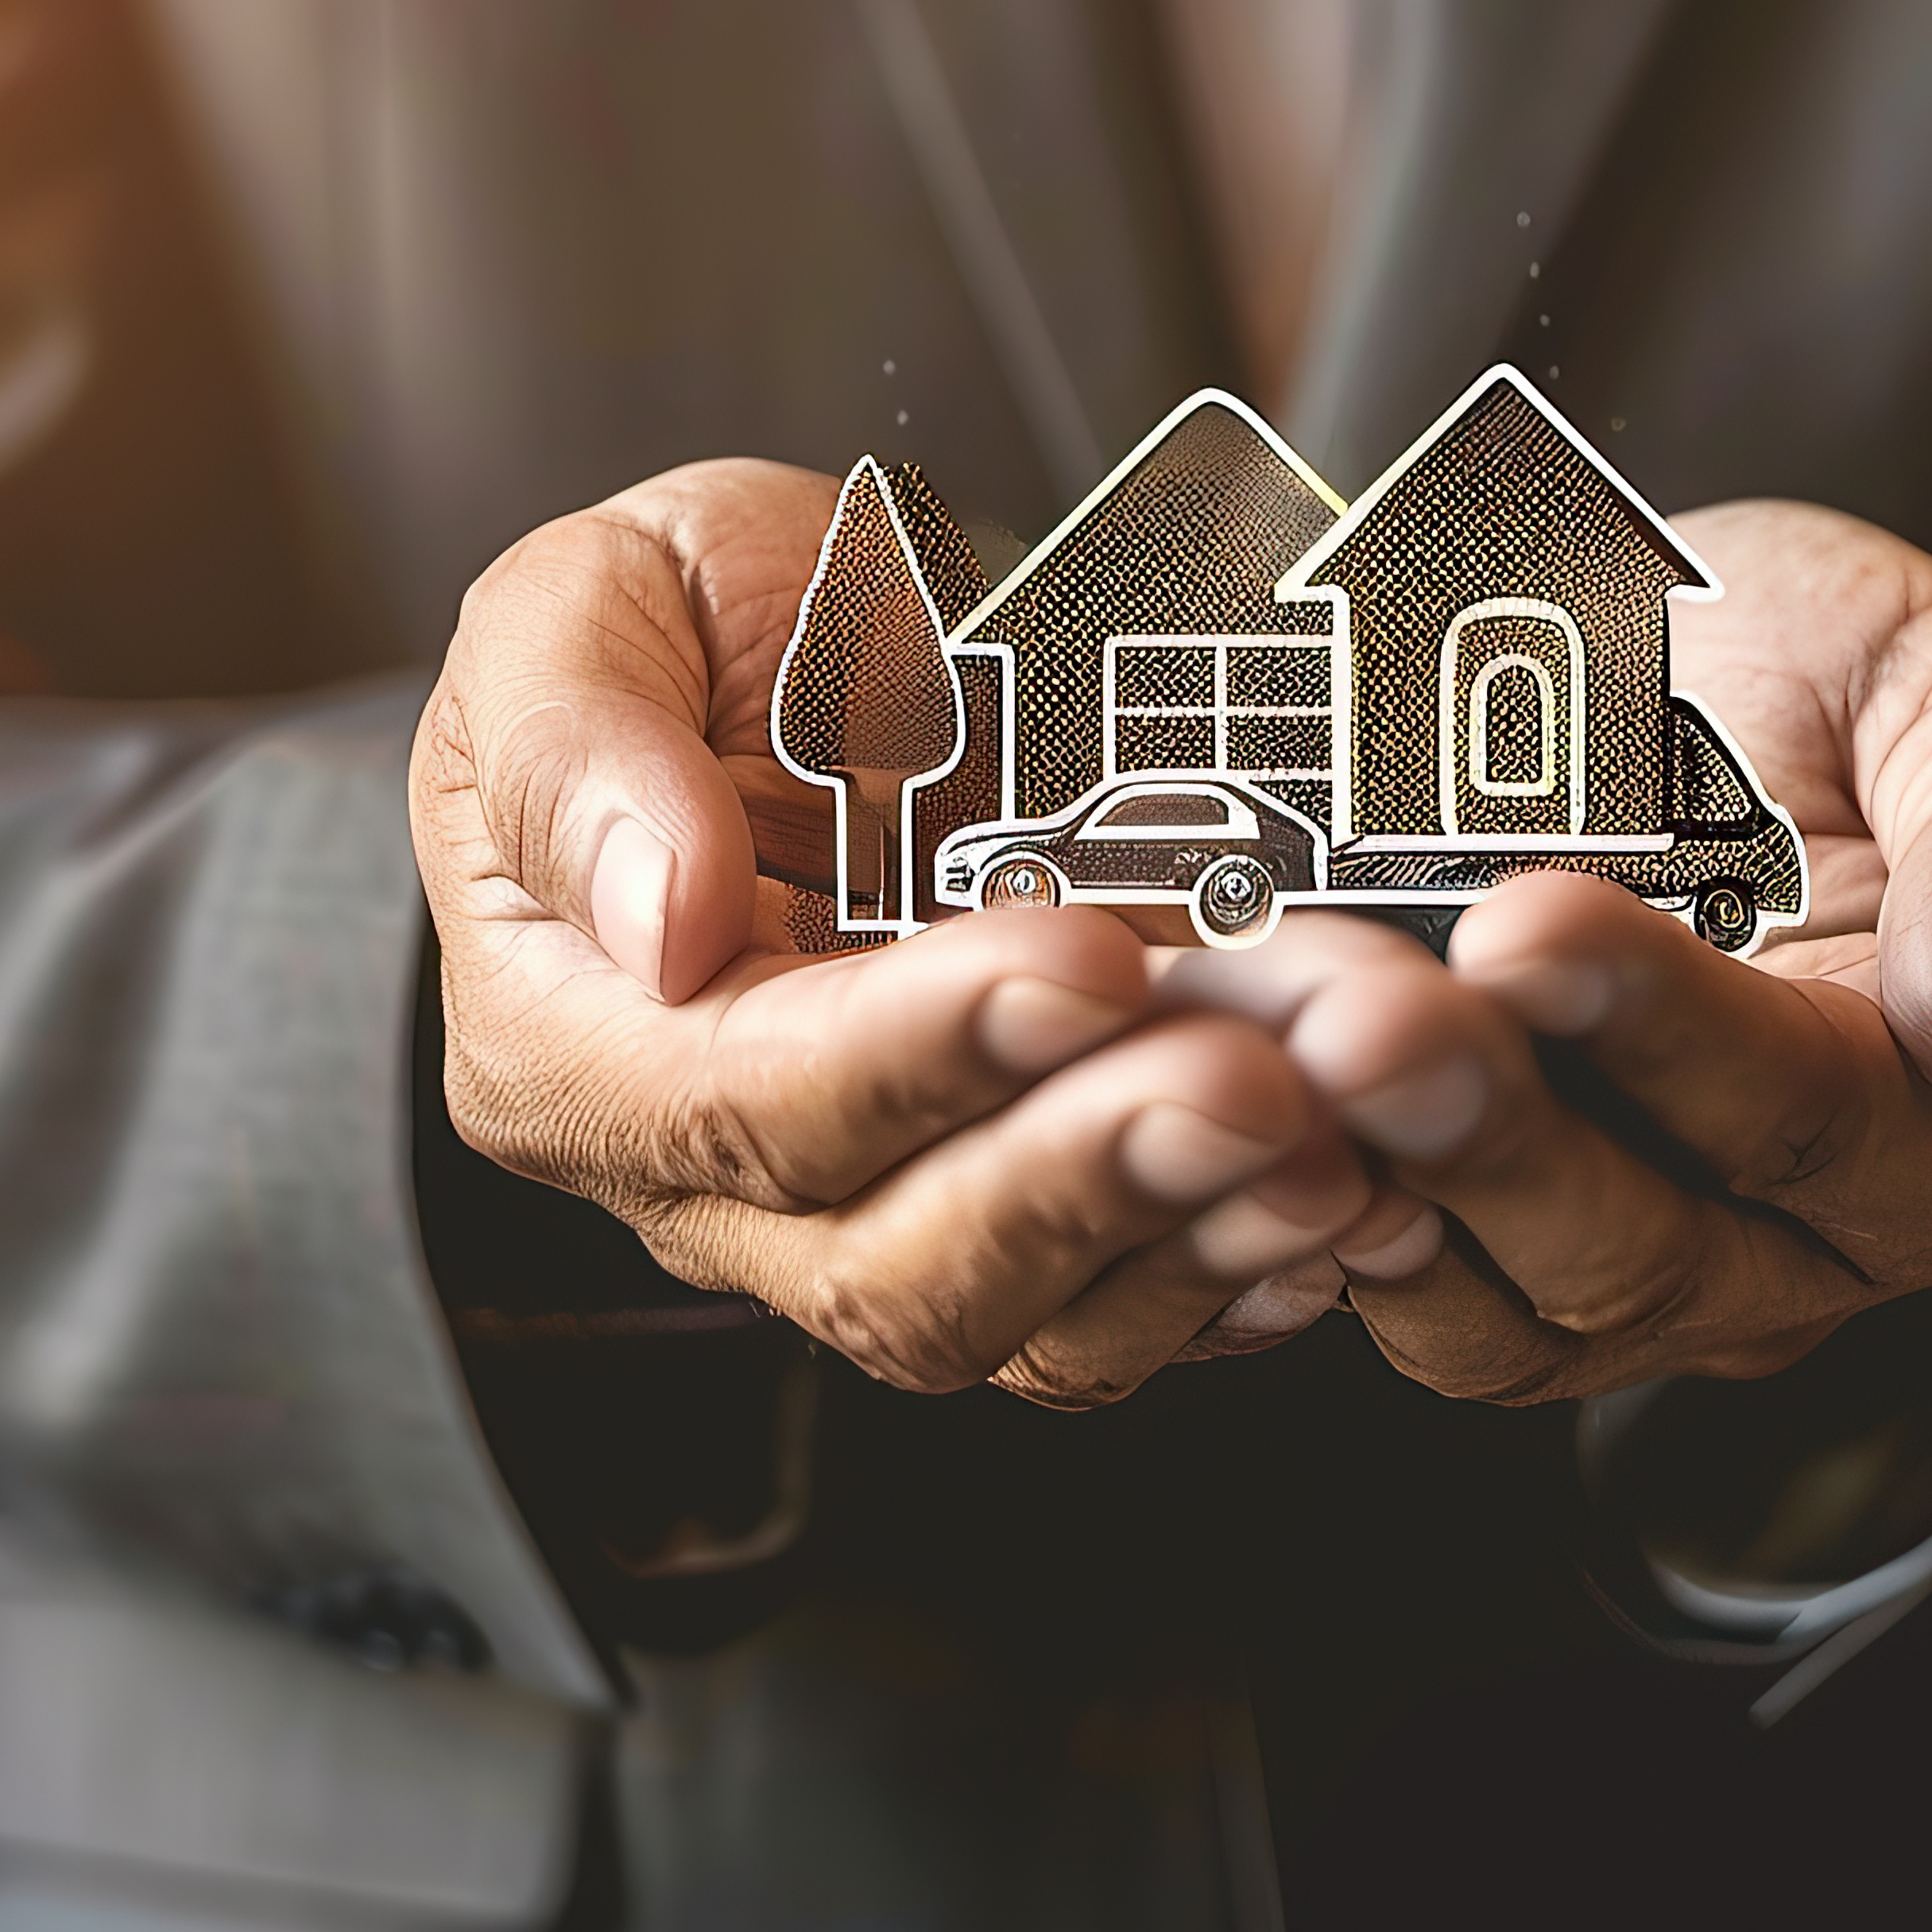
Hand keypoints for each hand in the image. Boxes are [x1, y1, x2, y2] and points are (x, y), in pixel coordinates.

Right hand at [411, 462, 1410, 1405]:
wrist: (789, 655)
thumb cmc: (670, 635)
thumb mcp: (576, 608)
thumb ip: (578, 748)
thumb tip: (660, 913)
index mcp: (576, 1045)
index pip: (744, 1102)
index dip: (923, 1050)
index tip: (1087, 956)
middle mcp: (715, 1182)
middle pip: (895, 1264)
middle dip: (1088, 1180)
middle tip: (1255, 1086)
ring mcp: (876, 1215)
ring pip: (1032, 1323)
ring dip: (1197, 1237)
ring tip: (1335, 1143)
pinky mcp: (1017, 1213)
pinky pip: (1132, 1310)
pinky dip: (1250, 1267)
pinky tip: (1355, 1196)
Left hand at [1172, 501, 1931, 1402]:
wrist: (1706, 691)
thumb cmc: (1837, 689)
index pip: (1806, 1103)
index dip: (1662, 1024)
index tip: (1529, 924)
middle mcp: (1803, 1247)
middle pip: (1644, 1242)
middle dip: (1493, 1135)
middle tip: (1367, 1026)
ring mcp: (1646, 1285)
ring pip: (1510, 1315)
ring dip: (1385, 1197)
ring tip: (1284, 1076)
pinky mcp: (1501, 1278)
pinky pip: (1412, 1308)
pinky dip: (1321, 1239)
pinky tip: (1248, 1141)